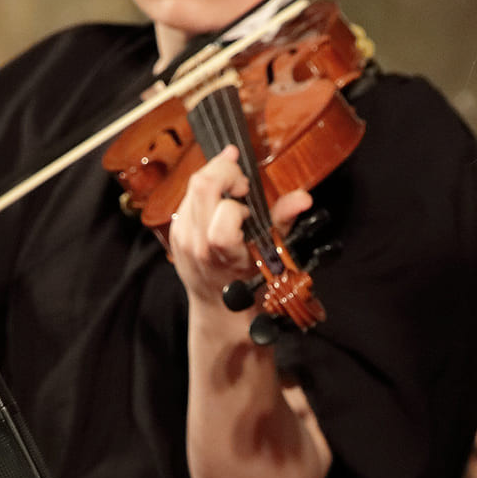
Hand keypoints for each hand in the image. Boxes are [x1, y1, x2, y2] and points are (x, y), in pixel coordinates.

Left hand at [165, 144, 310, 308]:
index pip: (224, 212)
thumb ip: (284, 220)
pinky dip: (204, 190)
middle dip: (225, 170)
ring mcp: (182, 237)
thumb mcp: (271, 253)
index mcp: (224, 252)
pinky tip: (218, 196)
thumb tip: (302, 198)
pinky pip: (186, 197)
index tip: (247, 190)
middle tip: (240, 181)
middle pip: (202, 186)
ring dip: (214, 177)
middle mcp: (197, 243)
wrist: (218, 306)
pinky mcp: (174, 232)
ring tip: (231, 186)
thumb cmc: (247, 282)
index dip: (237, 192)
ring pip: (191, 187)